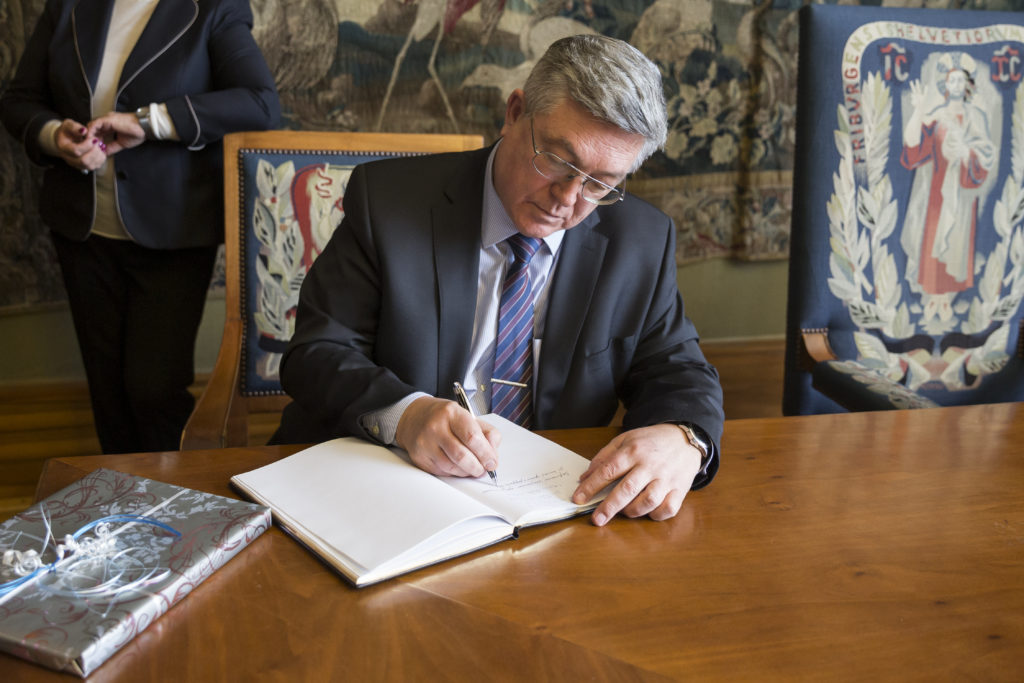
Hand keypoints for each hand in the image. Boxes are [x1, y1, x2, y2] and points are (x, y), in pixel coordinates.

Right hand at [53, 119, 106, 171]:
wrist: (65, 139)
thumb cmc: (67, 131)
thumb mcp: (68, 124)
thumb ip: (74, 127)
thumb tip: (84, 131)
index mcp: (63, 147)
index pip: (76, 151)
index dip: (87, 145)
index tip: (93, 138)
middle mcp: (68, 158)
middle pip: (83, 161)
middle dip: (94, 151)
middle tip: (97, 142)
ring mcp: (76, 164)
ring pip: (89, 166)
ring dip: (98, 156)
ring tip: (99, 146)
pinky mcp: (83, 166)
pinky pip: (94, 167)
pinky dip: (100, 160)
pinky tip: (100, 151)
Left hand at [86, 111, 145, 155]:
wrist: (144, 128)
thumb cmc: (137, 133)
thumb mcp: (122, 143)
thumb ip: (112, 147)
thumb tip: (104, 153)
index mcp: (111, 126)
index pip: (98, 132)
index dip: (94, 140)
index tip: (94, 149)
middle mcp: (107, 121)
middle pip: (93, 129)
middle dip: (90, 139)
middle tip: (88, 148)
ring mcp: (106, 120)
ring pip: (91, 126)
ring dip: (88, 136)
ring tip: (88, 145)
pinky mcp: (106, 119)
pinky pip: (94, 125)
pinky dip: (91, 132)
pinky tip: (91, 140)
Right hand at [395, 396, 501, 477]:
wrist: (415, 417)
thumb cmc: (446, 418)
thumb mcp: (469, 416)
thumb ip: (487, 433)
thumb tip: (492, 454)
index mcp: (451, 413)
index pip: (472, 438)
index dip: (486, 454)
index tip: (492, 462)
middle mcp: (435, 427)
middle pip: (462, 456)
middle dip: (477, 467)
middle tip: (483, 469)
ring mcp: (425, 443)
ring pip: (451, 467)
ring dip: (467, 472)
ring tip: (473, 469)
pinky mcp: (419, 457)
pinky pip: (441, 472)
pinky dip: (454, 473)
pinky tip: (458, 467)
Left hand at [572, 423, 701, 526]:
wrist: (685, 438)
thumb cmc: (651, 441)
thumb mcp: (625, 440)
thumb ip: (604, 457)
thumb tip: (584, 478)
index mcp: (633, 450)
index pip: (608, 470)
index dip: (591, 486)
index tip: (578, 498)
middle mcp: (650, 465)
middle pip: (627, 489)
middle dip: (609, 506)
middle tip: (596, 519)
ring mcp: (667, 478)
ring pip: (648, 501)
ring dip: (632, 511)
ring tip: (624, 511)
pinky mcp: (680, 489)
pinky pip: (668, 509)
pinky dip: (656, 514)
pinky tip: (647, 511)